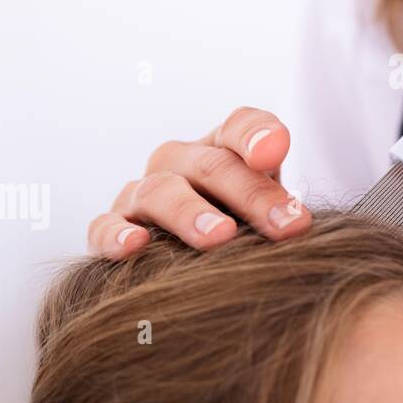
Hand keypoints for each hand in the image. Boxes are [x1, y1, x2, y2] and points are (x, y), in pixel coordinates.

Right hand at [88, 107, 311, 258]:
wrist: (182, 275)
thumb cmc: (239, 241)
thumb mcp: (269, 221)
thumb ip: (283, 213)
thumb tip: (298, 223)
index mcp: (221, 151)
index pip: (239, 128)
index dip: (256, 135)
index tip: (275, 152)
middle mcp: (177, 165)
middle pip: (210, 165)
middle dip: (250, 194)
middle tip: (285, 225)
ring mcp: (140, 195)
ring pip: (159, 191)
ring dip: (189, 212)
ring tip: (220, 237)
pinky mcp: (108, 230)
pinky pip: (104, 226)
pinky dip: (116, 233)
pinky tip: (136, 245)